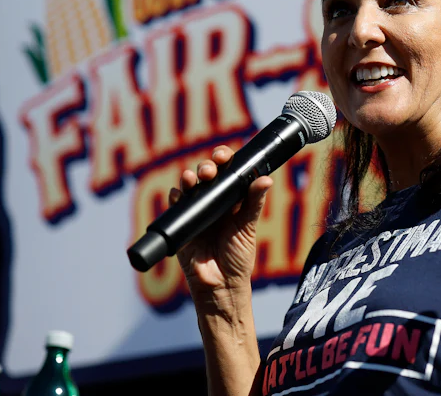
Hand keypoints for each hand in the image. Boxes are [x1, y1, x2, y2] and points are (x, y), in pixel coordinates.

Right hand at [169, 146, 273, 299]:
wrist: (221, 285)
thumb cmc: (239, 257)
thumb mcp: (248, 227)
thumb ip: (254, 202)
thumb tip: (266, 179)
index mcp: (231, 198)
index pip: (226, 170)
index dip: (224, 158)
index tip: (223, 155)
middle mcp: (213, 201)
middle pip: (206, 174)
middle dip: (206, 167)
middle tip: (209, 171)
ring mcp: (196, 211)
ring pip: (189, 185)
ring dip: (189, 177)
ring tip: (193, 179)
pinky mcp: (181, 224)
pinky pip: (175, 204)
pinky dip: (175, 196)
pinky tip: (179, 194)